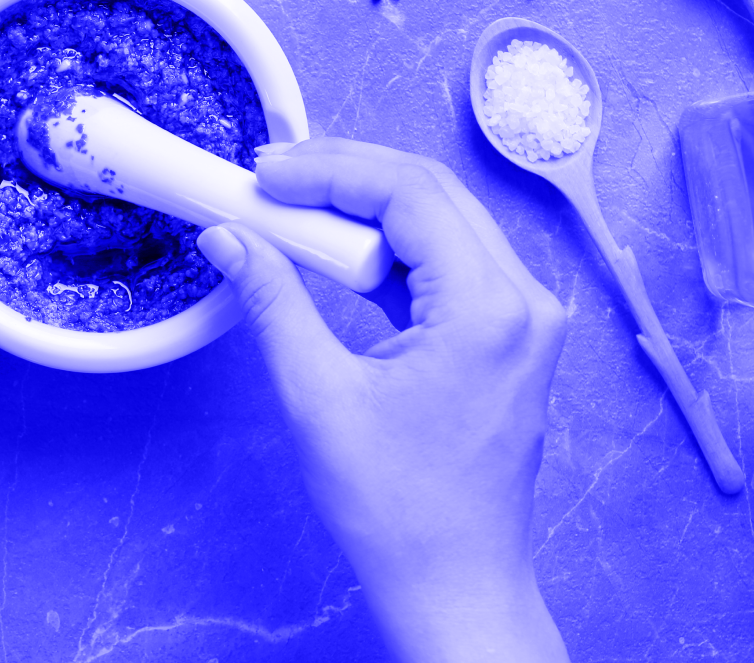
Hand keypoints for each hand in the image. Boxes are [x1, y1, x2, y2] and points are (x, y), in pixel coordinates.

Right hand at [197, 138, 569, 662]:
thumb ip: (273, 301)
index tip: (263, 173)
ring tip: (290, 205)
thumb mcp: (318, 395)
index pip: (409, 193)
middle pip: (431, 193)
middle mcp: (524, 302)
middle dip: (344, 174)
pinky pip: (447, 261)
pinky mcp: (507, 336)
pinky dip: (388, 246)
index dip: (328, 169)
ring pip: (441, 220)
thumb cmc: (398, 510)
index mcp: (489, 311)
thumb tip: (229, 237)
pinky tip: (333, 249)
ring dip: (365, 206)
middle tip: (268, 177)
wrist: (454, 583)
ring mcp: (523, 319)